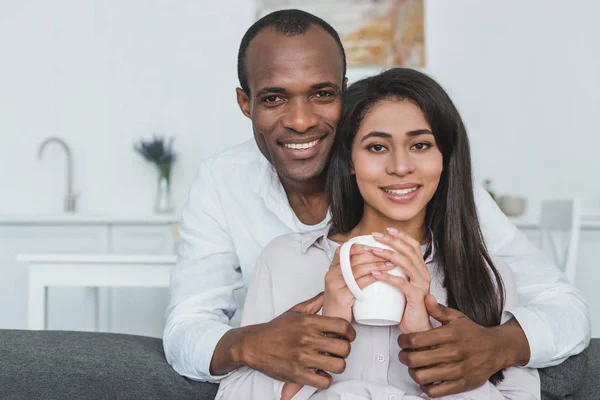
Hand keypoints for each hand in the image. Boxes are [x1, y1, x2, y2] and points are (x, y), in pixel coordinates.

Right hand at [240, 292, 356, 389]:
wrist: (253, 345)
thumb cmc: (275, 329)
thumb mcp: (294, 311)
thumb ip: (314, 303)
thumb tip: (327, 294)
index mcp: (309, 322)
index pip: (342, 326)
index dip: (351, 333)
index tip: (348, 336)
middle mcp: (307, 339)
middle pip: (344, 348)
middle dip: (345, 350)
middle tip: (339, 350)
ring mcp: (303, 358)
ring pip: (338, 366)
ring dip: (338, 365)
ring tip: (331, 362)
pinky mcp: (297, 374)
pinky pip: (324, 381)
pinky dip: (325, 379)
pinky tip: (320, 372)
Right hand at [323, 244, 393, 321]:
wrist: (333, 324)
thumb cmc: (342, 305)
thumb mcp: (344, 285)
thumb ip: (353, 273)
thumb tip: (372, 261)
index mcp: (332, 270)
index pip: (342, 251)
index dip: (358, 246)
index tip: (374, 245)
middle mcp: (331, 274)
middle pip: (353, 258)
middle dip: (373, 254)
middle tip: (388, 254)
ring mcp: (335, 285)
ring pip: (358, 269)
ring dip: (376, 265)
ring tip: (390, 264)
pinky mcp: (341, 295)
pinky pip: (359, 282)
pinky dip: (372, 277)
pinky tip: (383, 275)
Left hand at [371, 228, 431, 332]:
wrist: (417, 328)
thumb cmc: (407, 306)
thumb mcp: (402, 285)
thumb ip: (397, 273)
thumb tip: (379, 260)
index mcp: (421, 269)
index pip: (414, 246)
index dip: (401, 236)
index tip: (387, 229)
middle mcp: (423, 274)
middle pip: (408, 251)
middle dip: (391, 241)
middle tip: (375, 236)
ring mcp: (421, 284)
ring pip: (405, 263)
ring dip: (387, 254)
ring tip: (372, 250)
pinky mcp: (416, 296)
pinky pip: (402, 283)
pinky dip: (388, 276)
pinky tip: (375, 273)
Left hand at [397, 294, 528, 396]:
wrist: (497, 349)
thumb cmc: (473, 332)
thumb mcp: (457, 317)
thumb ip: (438, 309)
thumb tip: (425, 298)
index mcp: (450, 334)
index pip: (416, 340)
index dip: (403, 341)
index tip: (402, 341)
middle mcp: (453, 353)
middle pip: (415, 359)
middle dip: (404, 357)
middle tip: (404, 354)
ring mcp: (457, 370)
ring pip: (422, 377)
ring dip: (413, 372)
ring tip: (414, 367)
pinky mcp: (461, 384)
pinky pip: (435, 392)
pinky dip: (425, 387)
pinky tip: (426, 380)